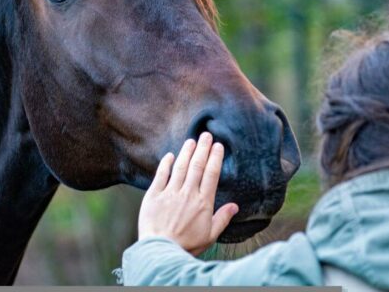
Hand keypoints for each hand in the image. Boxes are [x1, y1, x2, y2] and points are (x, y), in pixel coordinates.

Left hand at [137, 132, 238, 255]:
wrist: (161, 251)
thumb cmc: (187, 246)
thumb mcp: (210, 235)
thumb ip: (222, 218)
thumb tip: (235, 206)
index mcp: (203, 202)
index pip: (211, 174)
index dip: (215, 158)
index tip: (218, 146)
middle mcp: (187, 193)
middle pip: (197, 165)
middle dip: (203, 148)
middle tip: (206, 135)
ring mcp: (170, 193)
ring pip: (180, 167)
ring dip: (186, 152)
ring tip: (191, 140)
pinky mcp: (153, 195)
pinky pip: (161, 175)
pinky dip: (165, 164)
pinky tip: (169, 155)